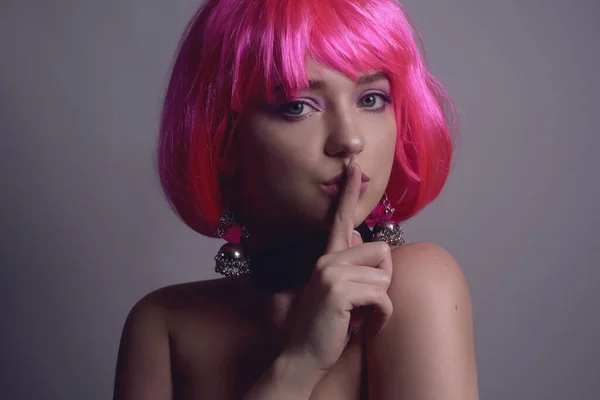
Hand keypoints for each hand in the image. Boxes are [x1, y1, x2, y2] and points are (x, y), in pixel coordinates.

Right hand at [281, 157, 393, 378]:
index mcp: (328, 257)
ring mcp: (331, 273)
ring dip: (380, 302)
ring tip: (359, 315)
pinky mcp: (338, 290)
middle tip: (362, 303)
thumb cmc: (327, 325)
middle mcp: (327, 259)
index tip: (353, 164)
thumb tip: (360, 239)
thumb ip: (349, 265)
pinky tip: (363, 326)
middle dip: (382, 281)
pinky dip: (381, 317)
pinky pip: (382, 297)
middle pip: (382, 252)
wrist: (303, 356)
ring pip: (384, 277)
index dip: (348, 192)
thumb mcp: (339, 292)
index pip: (340, 219)